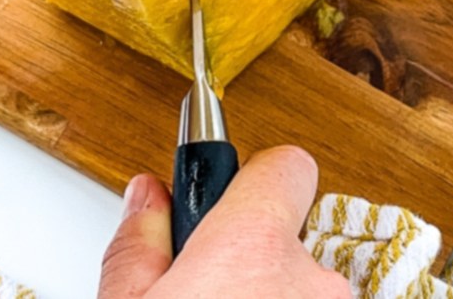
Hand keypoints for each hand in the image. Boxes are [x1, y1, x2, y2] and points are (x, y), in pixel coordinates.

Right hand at [98, 146, 350, 298]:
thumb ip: (139, 246)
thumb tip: (148, 198)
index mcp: (253, 247)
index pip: (285, 166)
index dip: (254, 179)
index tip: (225, 201)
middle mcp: (313, 280)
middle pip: (292, 235)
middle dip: (256, 257)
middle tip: (209, 290)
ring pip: (308, 287)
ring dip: (274, 296)